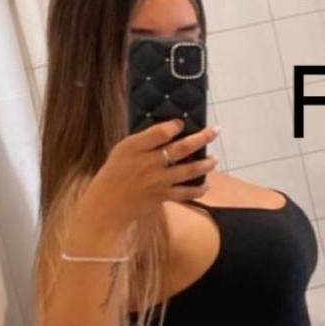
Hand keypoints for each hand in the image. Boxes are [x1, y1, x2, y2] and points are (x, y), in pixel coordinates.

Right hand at [73, 119, 219, 237]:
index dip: (174, 126)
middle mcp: (149, 163)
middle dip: (202, 138)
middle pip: (181, 148)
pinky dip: (198, 189)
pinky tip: (206, 185)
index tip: (182, 122)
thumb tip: (170, 128)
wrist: (109, 204)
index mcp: (136, 147)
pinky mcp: (163, 196)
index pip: (159, 132)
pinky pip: (186, 192)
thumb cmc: (116, 173)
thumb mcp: (124, 149)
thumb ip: (146, 139)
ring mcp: (158, 181)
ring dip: (205, 164)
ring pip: (189, 170)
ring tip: (214, 159)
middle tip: (215, 131)